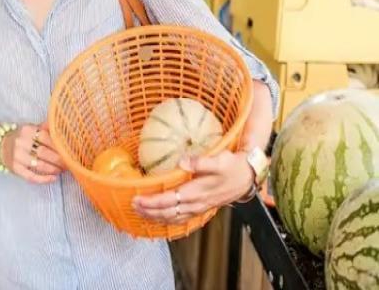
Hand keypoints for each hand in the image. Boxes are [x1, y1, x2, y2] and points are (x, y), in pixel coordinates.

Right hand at [1, 122, 65, 183]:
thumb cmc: (20, 137)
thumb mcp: (31, 128)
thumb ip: (46, 128)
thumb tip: (63, 127)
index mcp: (27, 130)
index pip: (47, 138)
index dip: (60, 146)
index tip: (70, 151)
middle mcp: (21, 143)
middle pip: (45, 153)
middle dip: (60, 160)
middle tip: (69, 163)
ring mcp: (18, 157)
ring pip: (40, 165)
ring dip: (54, 169)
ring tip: (63, 170)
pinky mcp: (15, 169)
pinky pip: (31, 176)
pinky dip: (44, 179)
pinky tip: (53, 178)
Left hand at [131, 151, 253, 223]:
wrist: (247, 177)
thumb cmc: (232, 167)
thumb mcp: (219, 160)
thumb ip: (200, 162)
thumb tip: (182, 161)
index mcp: (196, 192)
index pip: (168, 201)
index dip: (151, 202)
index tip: (137, 199)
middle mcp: (195, 203)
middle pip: (167, 213)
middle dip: (148, 211)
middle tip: (133, 206)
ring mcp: (198, 208)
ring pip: (172, 218)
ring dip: (155, 217)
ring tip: (141, 212)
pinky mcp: (201, 208)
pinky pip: (180, 218)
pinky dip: (167, 219)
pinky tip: (159, 217)